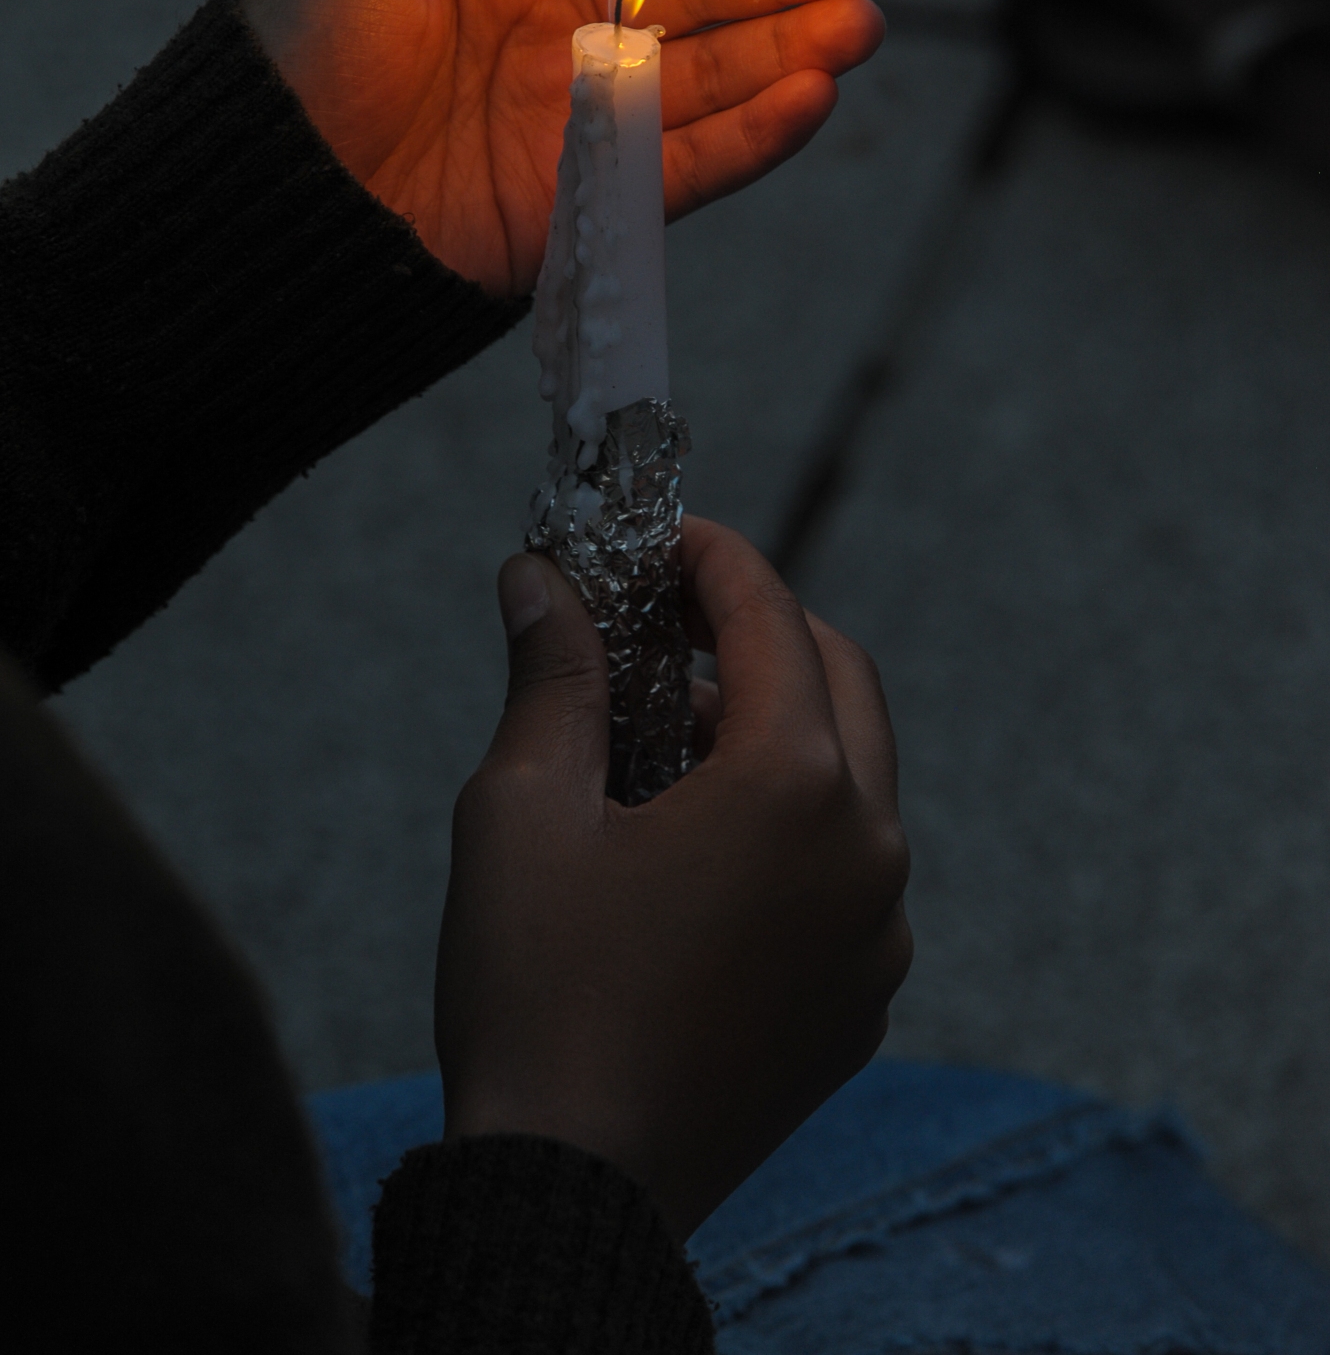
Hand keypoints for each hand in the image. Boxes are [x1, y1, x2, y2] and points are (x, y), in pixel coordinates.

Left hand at [240, 0, 880, 296]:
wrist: (270, 206)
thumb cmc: (299, 51)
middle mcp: (550, 25)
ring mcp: (574, 115)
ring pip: (706, 75)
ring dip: (788, 49)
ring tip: (860, 25)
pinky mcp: (585, 201)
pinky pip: (687, 166)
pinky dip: (753, 136)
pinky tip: (811, 98)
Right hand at [435, 517, 911, 1240]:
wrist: (573, 1196)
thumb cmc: (537, 997)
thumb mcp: (521, 812)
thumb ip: (553, 675)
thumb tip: (540, 578)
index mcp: (793, 787)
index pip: (771, 617)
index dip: (714, 557)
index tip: (664, 536)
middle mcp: (867, 850)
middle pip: (841, 678)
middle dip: (763, 629)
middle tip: (672, 621)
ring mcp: (879, 934)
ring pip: (855, 775)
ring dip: (781, 726)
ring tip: (673, 733)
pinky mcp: (864, 999)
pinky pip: (851, 868)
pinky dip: (796, 821)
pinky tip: (703, 843)